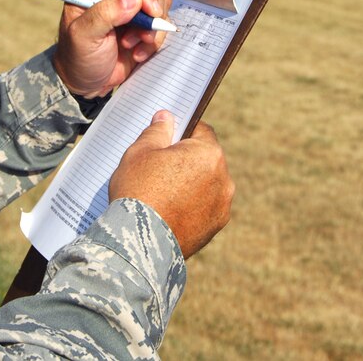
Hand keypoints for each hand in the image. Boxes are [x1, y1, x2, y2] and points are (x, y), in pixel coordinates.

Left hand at [52, 0, 170, 97]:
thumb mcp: (83, 37)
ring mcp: (130, 3)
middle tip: (143, 34)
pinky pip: (162, 20)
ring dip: (152, 27)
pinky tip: (137, 52)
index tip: (151, 13)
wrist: (86, 82)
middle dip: (152, 9)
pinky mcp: (143, 20)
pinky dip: (155, 39)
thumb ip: (105, 15)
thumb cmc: (77, 57)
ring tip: (131, 45)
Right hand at [108, 111, 233, 257]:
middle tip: (159, 169)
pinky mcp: (215, 227)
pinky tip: (170, 211)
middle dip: (186, 160)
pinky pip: (205, 208)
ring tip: (163, 194)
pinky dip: (192, 207)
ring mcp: (222, 205)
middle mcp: (224, 178)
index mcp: (208, 153)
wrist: (140, 243)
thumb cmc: (138, 191)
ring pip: (207, 184)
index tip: (167, 140)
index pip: (201, 130)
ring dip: (192, 184)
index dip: (182, 132)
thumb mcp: (140, 152)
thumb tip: (167, 117)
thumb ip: (157, 131)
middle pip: (205, 158)